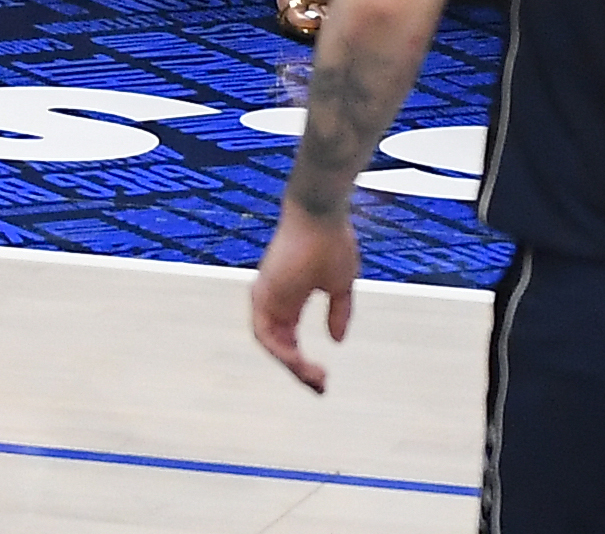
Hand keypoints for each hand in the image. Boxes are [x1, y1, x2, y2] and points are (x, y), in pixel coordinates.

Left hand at [249, 206, 359, 390]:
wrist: (320, 215)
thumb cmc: (331, 241)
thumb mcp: (340, 285)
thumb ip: (338, 312)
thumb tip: (337, 340)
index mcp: (288, 300)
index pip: (288, 341)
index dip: (303, 364)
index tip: (324, 381)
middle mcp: (273, 301)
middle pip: (278, 347)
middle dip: (298, 371)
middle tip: (321, 388)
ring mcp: (266, 296)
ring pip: (270, 344)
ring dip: (291, 366)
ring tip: (316, 380)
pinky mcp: (264, 293)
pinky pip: (265, 334)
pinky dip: (281, 352)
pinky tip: (301, 363)